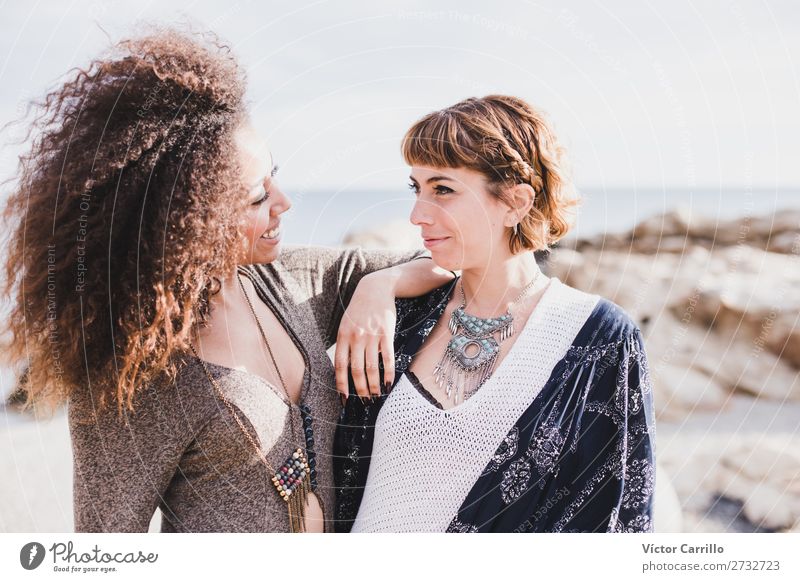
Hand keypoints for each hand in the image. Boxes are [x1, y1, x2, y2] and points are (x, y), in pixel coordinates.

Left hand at [334, 273, 395, 400]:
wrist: (375, 288)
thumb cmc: (359, 309)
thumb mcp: (346, 324)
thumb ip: (345, 344)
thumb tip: (346, 368)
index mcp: (343, 336)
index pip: (340, 365)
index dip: (341, 384)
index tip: (344, 399)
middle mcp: (355, 338)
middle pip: (356, 370)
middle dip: (360, 390)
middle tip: (365, 402)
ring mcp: (371, 336)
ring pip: (371, 367)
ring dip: (373, 385)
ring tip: (375, 396)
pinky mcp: (386, 334)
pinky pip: (387, 358)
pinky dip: (388, 373)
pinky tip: (388, 383)